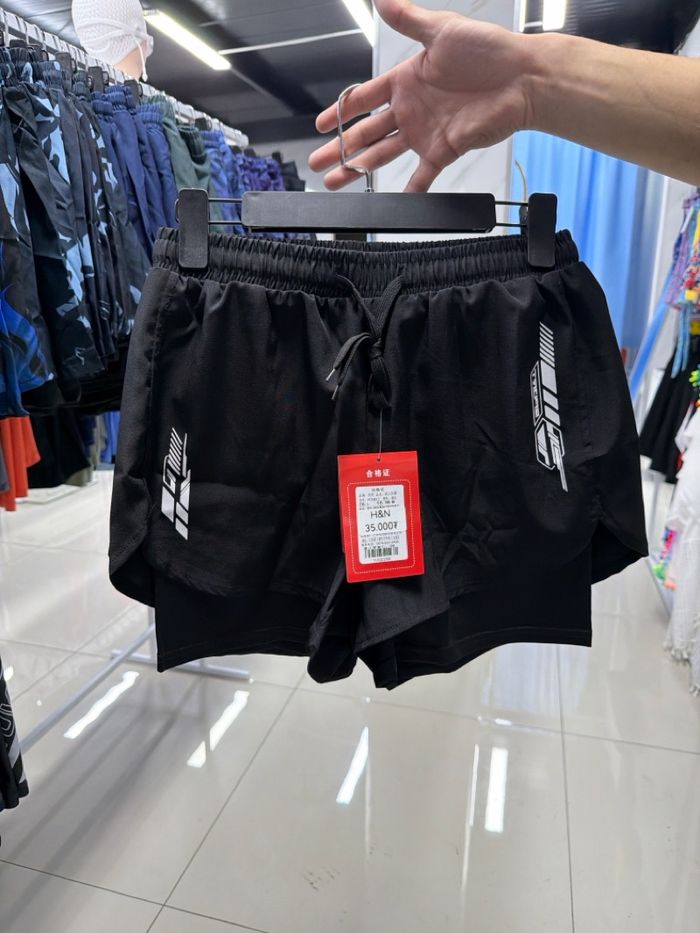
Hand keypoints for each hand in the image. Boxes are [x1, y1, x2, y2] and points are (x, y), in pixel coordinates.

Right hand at [308, 0, 533, 191]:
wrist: (523, 79)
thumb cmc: (489, 51)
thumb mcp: (442, 30)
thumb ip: (409, 19)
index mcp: (406, 80)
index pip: (363, 99)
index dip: (340, 111)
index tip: (321, 126)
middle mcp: (411, 108)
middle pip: (366, 132)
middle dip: (340, 149)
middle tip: (318, 163)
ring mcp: (425, 132)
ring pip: (383, 155)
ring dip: (358, 169)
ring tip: (336, 182)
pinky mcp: (443, 150)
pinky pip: (422, 175)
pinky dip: (409, 189)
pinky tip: (392, 202)